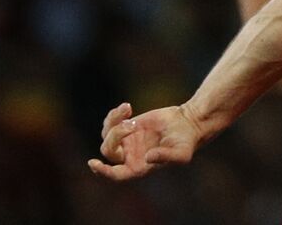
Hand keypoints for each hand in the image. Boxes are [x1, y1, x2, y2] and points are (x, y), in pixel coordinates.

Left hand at [88, 102, 204, 181]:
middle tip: (133, 123)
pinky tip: (127, 107)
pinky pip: (111, 122)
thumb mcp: (181, 152)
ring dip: (114, 121)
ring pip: (106, 135)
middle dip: (116, 135)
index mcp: (139, 168)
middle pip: (108, 150)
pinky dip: (114, 114)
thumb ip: (167, 156)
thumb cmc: (186, 141)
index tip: (93, 163)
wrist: (187, 123)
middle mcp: (129, 157)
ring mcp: (127, 141)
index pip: (115, 174)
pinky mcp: (128, 126)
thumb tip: (148, 157)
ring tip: (128, 108)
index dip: (103, 171)